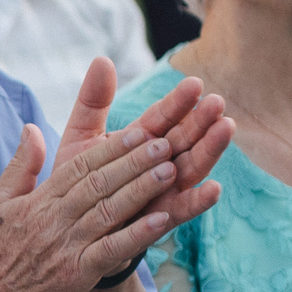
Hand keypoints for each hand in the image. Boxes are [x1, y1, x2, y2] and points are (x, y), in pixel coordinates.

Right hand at [0, 73, 227, 291]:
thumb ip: (19, 167)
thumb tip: (31, 129)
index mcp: (37, 201)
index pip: (78, 167)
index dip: (110, 148)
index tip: (139, 132)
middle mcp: (53, 220)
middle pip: (99, 184)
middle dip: (134, 162)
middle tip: (165, 143)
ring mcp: (67, 247)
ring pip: (109, 211)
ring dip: (142, 190)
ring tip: (171, 170)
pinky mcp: (77, 274)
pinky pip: (112, 249)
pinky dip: (137, 233)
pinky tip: (162, 219)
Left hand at [55, 57, 231, 260]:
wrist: (66, 233)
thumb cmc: (76, 183)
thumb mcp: (80, 138)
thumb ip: (92, 102)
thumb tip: (102, 59)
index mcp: (137, 143)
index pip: (161, 119)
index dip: (176, 103)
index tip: (193, 83)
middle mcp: (155, 165)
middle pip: (181, 140)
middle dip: (199, 122)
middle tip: (217, 102)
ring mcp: (160, 193)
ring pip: (188, 170)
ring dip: (208, 152)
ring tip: (225, 131)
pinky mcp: (156, 222)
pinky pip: (179, 211)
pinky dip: (196, 202)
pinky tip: (214, 189)